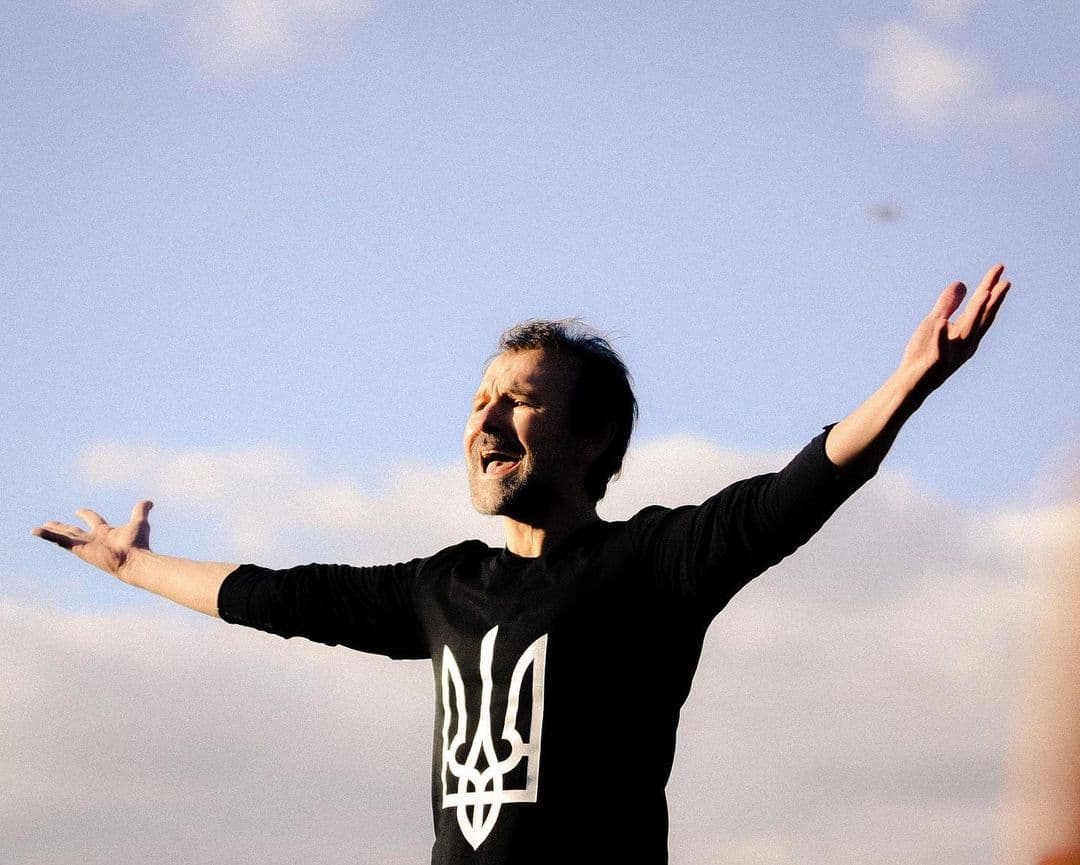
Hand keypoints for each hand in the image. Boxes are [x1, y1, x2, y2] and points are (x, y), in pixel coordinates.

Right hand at [32, 500, 153, 579]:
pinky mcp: (78, 548)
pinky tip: (34, 531)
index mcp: (104, 532)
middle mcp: (92, 539)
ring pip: (63, 537)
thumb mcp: (139, 522)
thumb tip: (149, 501)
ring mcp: (84, 545)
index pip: (93, 521)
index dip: (86, 515)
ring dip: (50, 532)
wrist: (134, 559)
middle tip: (49, 522)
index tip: (79, 510)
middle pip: (73, 531)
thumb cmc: (137, 544)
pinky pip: (59, 540)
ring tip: (35, 529)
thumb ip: (141, 510)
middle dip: (62, 527)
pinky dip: (46, 535)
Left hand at [899, 263, 1010, 396]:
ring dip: (976, 312)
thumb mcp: (935, 321)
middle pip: (982, 317)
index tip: (999, 269)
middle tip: (1005, 281)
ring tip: (984, 293)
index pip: (981, 306)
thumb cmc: (924, 351)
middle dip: (993, 299)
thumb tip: (962, 283)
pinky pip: (940, 348)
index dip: (990, 287)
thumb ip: (947, 304)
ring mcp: (954, 352)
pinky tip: (940, 322)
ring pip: (968, 330)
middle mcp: (965, 342)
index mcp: (965, 331)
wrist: (911, 381)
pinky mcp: (938, 362)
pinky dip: (941, 336)